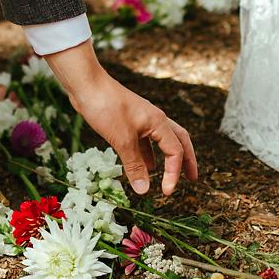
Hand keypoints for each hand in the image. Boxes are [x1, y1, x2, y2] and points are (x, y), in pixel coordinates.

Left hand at [45, 41, 196, 195]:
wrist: (86, 85)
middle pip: (179, 141)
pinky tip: (143, 165)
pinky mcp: (128, 121)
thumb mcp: (122, 140)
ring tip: (167, 176)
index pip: (175, 151)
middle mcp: (155, 120)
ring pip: (161, 141)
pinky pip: (144, 140)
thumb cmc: (106, 107)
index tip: (167, 193)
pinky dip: (147, 154)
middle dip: (186, 161)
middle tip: (192, 178)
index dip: (173, 173)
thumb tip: (144, 190)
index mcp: (159, 122)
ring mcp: (142, 119)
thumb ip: (134, 166)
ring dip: (166, 158)